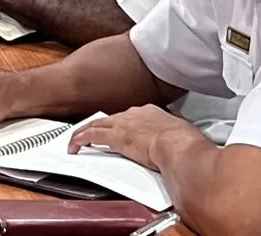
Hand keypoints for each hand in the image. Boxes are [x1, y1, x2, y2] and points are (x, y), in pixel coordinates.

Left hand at [67, 104, 199, 171]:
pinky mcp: (115, 136)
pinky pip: (91, 135)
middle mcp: (134, 114)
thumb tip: (184, 142)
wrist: (178, 145)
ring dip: (87, 132)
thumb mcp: (184, 135)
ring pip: (98, 124)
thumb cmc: (185, 143)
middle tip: (96, 134)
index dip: (125, 123)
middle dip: (105, 126)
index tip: (124, 130)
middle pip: (113, 118)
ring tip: (79, 139)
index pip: (133, 116)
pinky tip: (75, 146)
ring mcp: (123, 123)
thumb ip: (178, 136)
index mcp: (152, 112)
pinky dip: (80, 139)